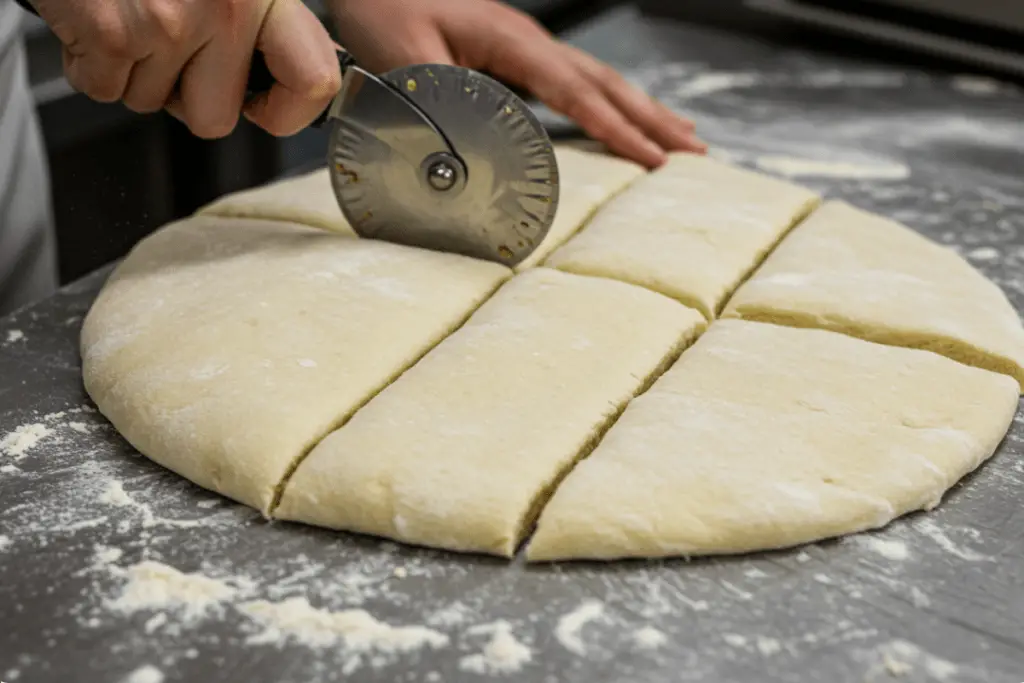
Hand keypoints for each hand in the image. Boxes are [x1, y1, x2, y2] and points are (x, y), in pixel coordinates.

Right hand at [32, 0, 341, 137]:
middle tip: (167, 50)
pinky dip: (90, 63)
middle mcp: (228, 8)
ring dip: (133, 71)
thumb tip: (284, 87)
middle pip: (215, 118)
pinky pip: (103, 90)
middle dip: (183, 96)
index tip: (262, 105)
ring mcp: (170, 22)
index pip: (315, 82)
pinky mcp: (113, 32)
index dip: (287, 111)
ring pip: (152, 104)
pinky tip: (98, 19)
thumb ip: (263, 22)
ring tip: (130, 15)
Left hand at [329, 0, 704, 167]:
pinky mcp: (513, 52)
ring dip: (641, 108)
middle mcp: (528, 41)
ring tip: (681, 134)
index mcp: (511, 42)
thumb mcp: (406, 61)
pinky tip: (618, 114)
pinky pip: (576, 81)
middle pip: (606, 82)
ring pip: (598, 78)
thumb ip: (444, 104)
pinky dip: (608, 101)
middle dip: (653, 119)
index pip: (578, 92)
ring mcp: (524, 44)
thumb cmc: (382, 9)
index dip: (618, 129)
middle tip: (695, 151)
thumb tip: (476, 156)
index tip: (654, 160)